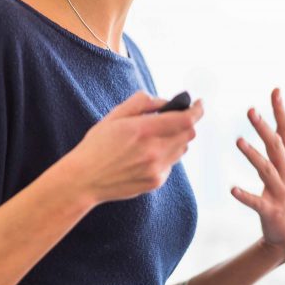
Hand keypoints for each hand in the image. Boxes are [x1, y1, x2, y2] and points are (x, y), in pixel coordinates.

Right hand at [72, 90, 203, 204]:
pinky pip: (171, 164)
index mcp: (144, 130)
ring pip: (182, 149)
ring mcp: (157, 169)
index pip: (186, 119)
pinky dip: (166, 155)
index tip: (199, 103)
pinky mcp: (156, 182)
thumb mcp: (115, 116)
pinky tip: (146, 155)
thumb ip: (142, 103)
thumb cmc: (96, 146)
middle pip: (189, 134)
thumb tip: (164, 102)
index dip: (197, 110)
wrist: (84, 179)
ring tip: (155, 137)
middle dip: (186, 123)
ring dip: (176, 139)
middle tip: (174, 118)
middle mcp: (154, 151)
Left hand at [232, 87, 284, 263]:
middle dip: (264, 128)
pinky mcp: (271, 211)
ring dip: (253, 156)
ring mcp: (280, 192)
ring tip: (238, 141)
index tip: (276, 90)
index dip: (280, 111)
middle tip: (250, 110)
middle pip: (276, 147)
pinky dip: (245, 196)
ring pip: (266, 171)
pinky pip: (257, 202)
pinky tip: (232, 189)